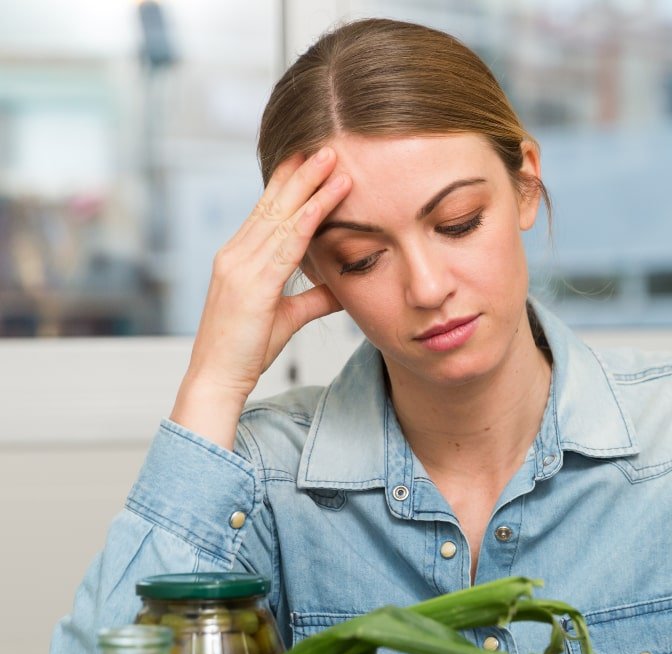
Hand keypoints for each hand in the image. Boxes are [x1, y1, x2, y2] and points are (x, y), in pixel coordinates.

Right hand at [172, 148, 350, 446]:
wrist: (218, 379)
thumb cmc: (246, 351)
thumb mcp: (288, 317)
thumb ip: (314, 297)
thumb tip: (341, 284)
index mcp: (239, 258)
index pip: (268, 211)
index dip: (290, 184)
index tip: (311, 159)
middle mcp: (235, 254)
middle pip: (273, 204)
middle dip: (300, 172)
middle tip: (325, 144)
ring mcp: (240, 266)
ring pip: (281, 216)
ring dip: (309, 185)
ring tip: (333, 159)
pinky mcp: (250, 284)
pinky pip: (285, 244)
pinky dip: (308, 218)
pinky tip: (326, 200)